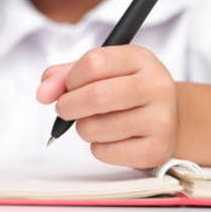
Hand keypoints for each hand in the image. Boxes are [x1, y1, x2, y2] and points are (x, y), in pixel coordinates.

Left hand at [37, 45, 177, 168]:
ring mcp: (160, 120)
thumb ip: (66, 75)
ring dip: (83, 128)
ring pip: (95, 128)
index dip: (70, 78)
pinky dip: (97, 148)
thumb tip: (43, 92)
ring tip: (95, 123)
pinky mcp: (155, 149)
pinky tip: (111, 139)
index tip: (66, 88)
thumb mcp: (102, 73)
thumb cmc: (126, 93)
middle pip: (97, 96)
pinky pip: (104, 151)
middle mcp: (156, 86)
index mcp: (141, 59)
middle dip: (68, 106)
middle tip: (65, 109)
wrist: (166, 120)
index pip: (94, 62)